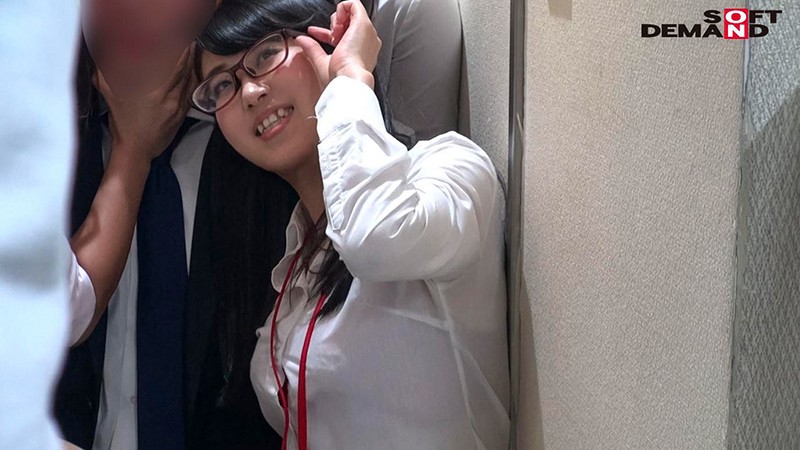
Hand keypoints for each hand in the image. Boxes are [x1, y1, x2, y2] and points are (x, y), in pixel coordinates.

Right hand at [95, 44, 197, 160]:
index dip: (180, 51)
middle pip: (184, 70)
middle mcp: (170, 97)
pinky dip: (191, 80)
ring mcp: (178, 106)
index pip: (174, 66)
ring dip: (191, 65)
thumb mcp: (110, 93)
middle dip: (188, 54)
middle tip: (188, 41)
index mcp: (154, 91)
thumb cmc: (122, 121)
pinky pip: (190, 92)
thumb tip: (107, 52)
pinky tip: (191, 71)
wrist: (136, 148)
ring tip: (191, 52)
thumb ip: (108, 70)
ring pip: (189, 81)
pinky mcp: (183, 113)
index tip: (180, 39)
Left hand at [296, 0, 380, 88]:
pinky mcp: (363, 23)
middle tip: (330, 37)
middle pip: (350, 23)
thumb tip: (301, 40)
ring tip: (333, 32)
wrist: (349, 80)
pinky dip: (341, 8)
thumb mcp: (322, 62)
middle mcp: (367, 42)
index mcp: (360, 53)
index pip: (345, 35)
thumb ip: (312, 48)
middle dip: (334, 25)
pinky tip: (337, 22)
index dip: (328, 33)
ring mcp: (367, 33)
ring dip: (338, 18)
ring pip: (352, 13)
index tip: (315, 35)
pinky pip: (354, 4)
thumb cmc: (340, 78)